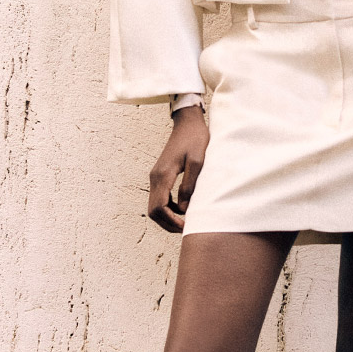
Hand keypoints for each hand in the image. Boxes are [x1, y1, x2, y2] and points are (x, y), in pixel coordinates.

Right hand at [147, 106, 209, 231]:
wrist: (187, 123)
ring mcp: (155, 177)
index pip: (159, 207)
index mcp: (163, 175)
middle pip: (153, 211)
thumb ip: (189, 185)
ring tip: (186, 221)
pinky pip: (159, 199)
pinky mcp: (160, 176)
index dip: (171, 221)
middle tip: (187, 228)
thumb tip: (183, 209)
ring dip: (168, 218)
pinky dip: (168, 209)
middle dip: (168, 224)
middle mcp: (155, 178)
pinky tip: (183, 209)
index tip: (187, 226)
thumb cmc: (195, 139)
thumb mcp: (198, 161)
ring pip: (154, 207)